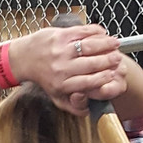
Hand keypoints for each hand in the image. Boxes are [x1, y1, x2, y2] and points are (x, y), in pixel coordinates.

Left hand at [10, 25, 127, 115]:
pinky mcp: (60, 35)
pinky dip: (97, 32)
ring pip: (91, 46)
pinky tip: (103, 35)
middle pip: (94, 63)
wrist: (24, 58)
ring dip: (107, 44)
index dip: (105, 78)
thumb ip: (74, 106)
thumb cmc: (45, 77)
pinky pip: (84, 32)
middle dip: (110, 60)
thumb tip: (90, 110)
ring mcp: (60, 50)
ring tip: (115, 44)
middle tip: (118, 59)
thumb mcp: (56, 96)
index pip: (90, 82)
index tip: (113, 75)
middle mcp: (61, 68)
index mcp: (62, 84)